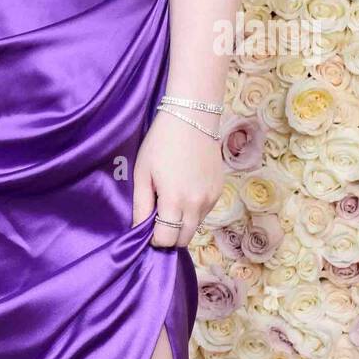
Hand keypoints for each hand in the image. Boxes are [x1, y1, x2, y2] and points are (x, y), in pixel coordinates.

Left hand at [132, 108, 223, 248]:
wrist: (192, 118)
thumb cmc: (161, 142)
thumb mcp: (143, 172)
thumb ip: (141, 204)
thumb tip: (139, 229)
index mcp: (175, 200)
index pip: (167, 239)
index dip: (155, 238)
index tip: (148, 227)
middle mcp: (197, 204)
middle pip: (183, 239)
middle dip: (169, 235)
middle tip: (158, 217)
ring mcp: (211, 198)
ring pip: (195, 226)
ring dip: (182, 223)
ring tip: (171, 199)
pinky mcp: (219, 191)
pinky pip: (204, 212)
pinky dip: (193, 210)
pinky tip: (185, 189)